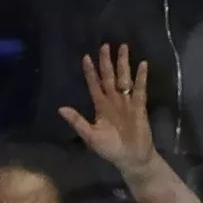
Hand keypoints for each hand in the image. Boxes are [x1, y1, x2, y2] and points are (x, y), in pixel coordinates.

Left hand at [57, 44, 156, 174]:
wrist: (130, 158)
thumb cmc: (109, 148)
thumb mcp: (90, 136)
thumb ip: (77, 121)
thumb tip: (60, 108)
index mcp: (100, 106)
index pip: (94, 85)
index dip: (90, 72)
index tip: (86, 57)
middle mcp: (113, 100)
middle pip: (109, 77)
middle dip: (106, 62)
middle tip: (105, 45)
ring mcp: (126, 101)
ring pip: (124, 78)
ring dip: (123, 64)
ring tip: (123, 48)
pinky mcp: (139, 106)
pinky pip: (140, 89)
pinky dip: (141, 77)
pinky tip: (142, 64)